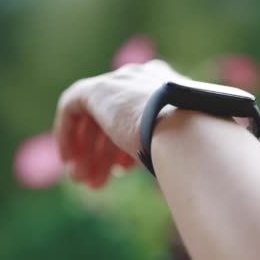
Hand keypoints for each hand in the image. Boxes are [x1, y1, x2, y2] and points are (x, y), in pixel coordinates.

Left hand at [54, 60, 184, 187]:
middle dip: (104, 152)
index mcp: (169, 87)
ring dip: (88, 152)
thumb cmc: (191, 147)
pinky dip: (67, 133)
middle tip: (97, 181)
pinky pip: (72, 107)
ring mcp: (122, 80)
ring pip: (94, 116)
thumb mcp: (181, 146)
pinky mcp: (99, 88)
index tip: (122, 170)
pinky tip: (69, 160)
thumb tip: (163, 167)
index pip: (138, 113)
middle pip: (115, 116)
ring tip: (86, 182)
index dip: (126, 144)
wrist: (185, 132)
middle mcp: (144, 77)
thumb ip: (165, 146)